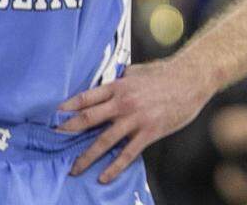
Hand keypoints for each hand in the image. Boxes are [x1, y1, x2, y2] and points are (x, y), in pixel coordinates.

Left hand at [58, 59, 213, 182]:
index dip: (68, 108)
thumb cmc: (167, 73)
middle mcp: (123, 103)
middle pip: (88, 119)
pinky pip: (127, 153)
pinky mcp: (149, 132)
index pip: (86, 98)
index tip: (54, 117)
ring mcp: (136, 118)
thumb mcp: (140, 70)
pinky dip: (113, 167)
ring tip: (74, 169)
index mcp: (119, 86)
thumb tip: (115, 77)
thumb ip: (124, 77)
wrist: (192, 79)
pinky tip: (103, 177)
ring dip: (86, 157)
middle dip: (68, 132)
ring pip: (103, 141)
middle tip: (54, 142)